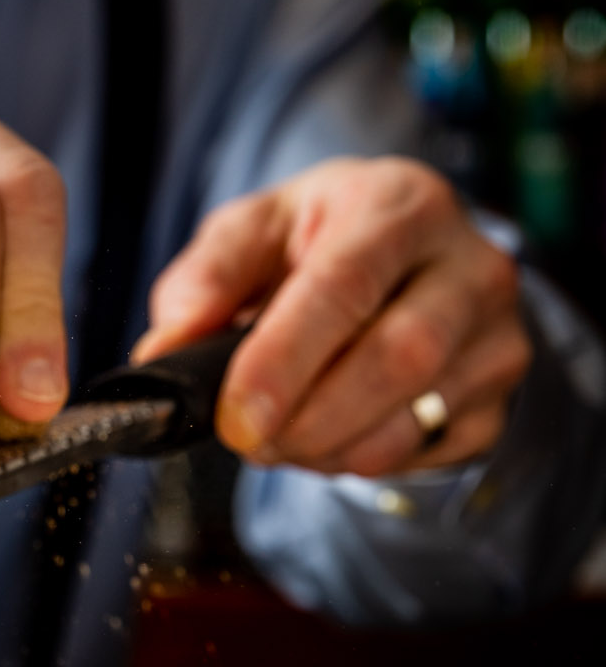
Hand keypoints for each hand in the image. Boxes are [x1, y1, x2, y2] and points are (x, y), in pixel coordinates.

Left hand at [133, 158, 530, 475]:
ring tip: (281, 440)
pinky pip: (433, 450)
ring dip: (330, 447)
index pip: (347, 285)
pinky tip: (330, 440)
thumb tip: (162, 352)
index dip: (285, 359)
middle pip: (398, 356)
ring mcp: (498, 332)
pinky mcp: (503, 393)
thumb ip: (204, 281)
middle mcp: (469, 263)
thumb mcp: (254, 231)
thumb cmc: (320, 239)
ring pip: (417, 413)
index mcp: (397, 205)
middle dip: (308, 417)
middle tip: (248, 439)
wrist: (409, 253)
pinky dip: (365, 461)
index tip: (236, 416)